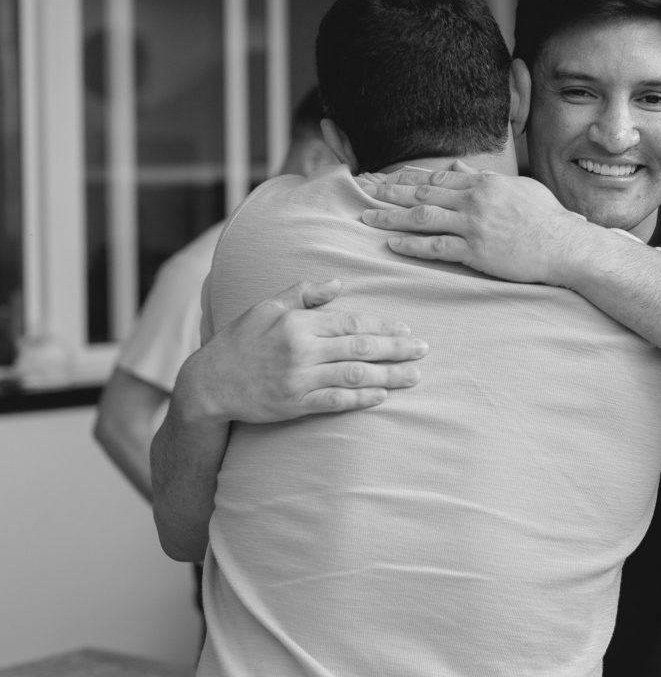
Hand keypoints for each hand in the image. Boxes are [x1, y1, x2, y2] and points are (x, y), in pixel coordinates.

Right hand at [184, 279, 426, 423]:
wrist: (209, 384)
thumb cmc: (240, 341)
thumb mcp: (266, 307)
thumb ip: (303, 293)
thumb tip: (338, 283)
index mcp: (297, 323)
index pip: (351, 322)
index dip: (382, 326)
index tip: (406, 329)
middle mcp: (301, 350)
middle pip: (360, 348)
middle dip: (396, 349)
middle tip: (423, 349)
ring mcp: (299, 379)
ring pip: (354, 376)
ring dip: (389, 375)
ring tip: (414, 375)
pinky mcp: (295, 404)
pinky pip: (335, 401)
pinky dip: (361, 398)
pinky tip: (383, 396)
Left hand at [359, 163, 594, 286]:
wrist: (565, 245)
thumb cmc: (547, 217)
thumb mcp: (518, 187)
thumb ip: (485, 177)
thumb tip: (458, 166)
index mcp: (484, 183)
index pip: (437, 177)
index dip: (407, 177)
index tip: (385, 178)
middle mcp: (474, 200)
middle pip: (422, 194)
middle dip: (389, 192)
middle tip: (364, 191)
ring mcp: (474, 226)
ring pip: (422, 218)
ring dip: (391, 217)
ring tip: (367, 218)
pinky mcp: (476, 251)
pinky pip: (437, 247)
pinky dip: (412, 245)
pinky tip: (392, 243)